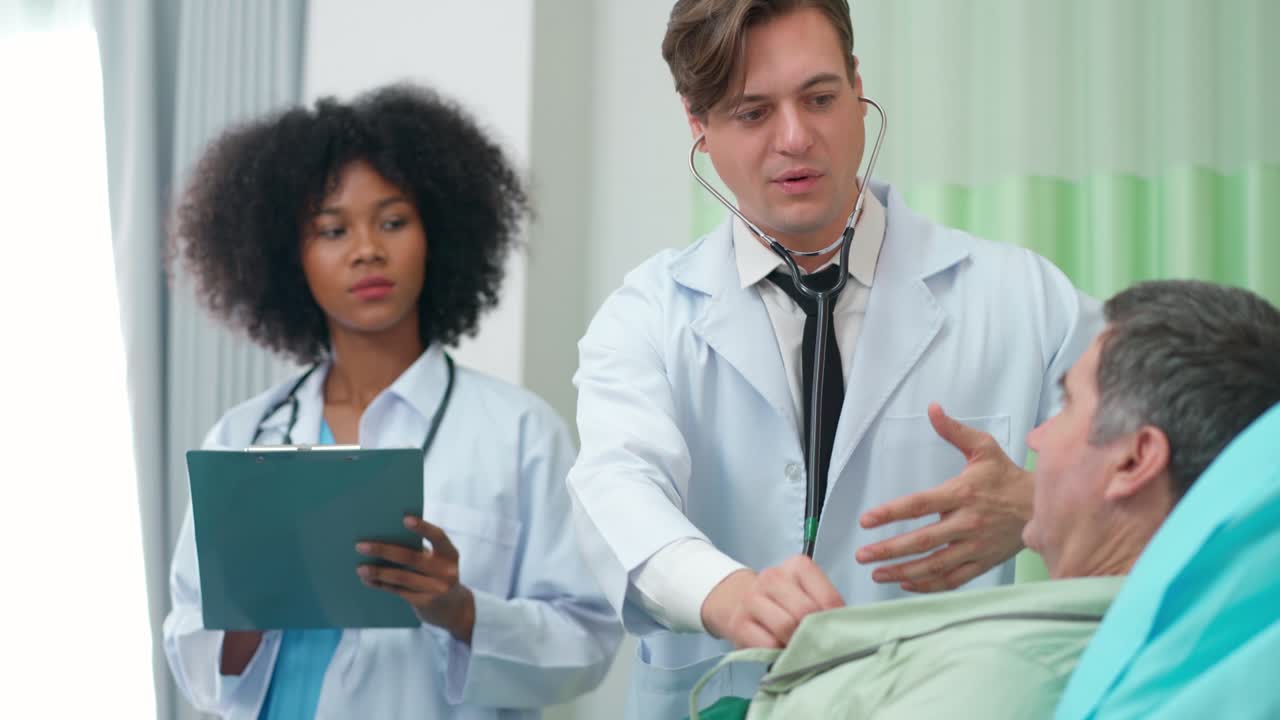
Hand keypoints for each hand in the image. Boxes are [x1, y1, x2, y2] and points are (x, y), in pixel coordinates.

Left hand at [357, 515, 475, 643]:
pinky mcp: (425, 603)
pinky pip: (398, 591)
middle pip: (411, 558)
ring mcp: (436, 588)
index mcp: (449, 554)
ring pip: (401, 577)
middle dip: (384, 550)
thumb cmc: (438, 576)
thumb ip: (420, 551)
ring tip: (360, 568)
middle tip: (361, 546)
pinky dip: (381, 584)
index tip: (404, 519)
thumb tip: (384, 539)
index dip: (423, 527)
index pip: (438, 536)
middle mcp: (446, 571)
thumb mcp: (438, 562)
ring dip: (378, 571)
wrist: (454, 609)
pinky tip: (368, 580)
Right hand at [700, 556, 843, 648]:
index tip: (838, 633)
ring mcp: (752, 599)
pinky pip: (768, 644)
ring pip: (786, 627)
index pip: (828, 598)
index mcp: (797, 566)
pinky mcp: (739, 623)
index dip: (836, 621)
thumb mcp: (806, 592)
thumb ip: (825, 606)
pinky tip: (781, 650)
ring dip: (796, 643)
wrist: (737, 600)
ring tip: (800, 648)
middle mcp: (772, 577)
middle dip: (815, 633)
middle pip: (805, 612)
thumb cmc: (782, 600)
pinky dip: (779, 652)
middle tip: (819, 645)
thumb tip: (845, 631)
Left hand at [856, 403, 1031, 591]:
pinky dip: (929, 585)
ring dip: (903, 572)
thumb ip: (954, 431)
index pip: (920, 505)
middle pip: (921, 541)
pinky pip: (953, 579)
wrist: (1042, 506)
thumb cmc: (1007, 476)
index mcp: (962, 494)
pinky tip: (906, 583)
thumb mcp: (983, 447)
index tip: (866, 520)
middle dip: (888, 550)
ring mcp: (975, 546)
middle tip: (862, 555)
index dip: (891, 513)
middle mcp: (967, 523)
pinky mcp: (983, 563)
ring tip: (877, 573)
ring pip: (934, 565)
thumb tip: (932, 408)